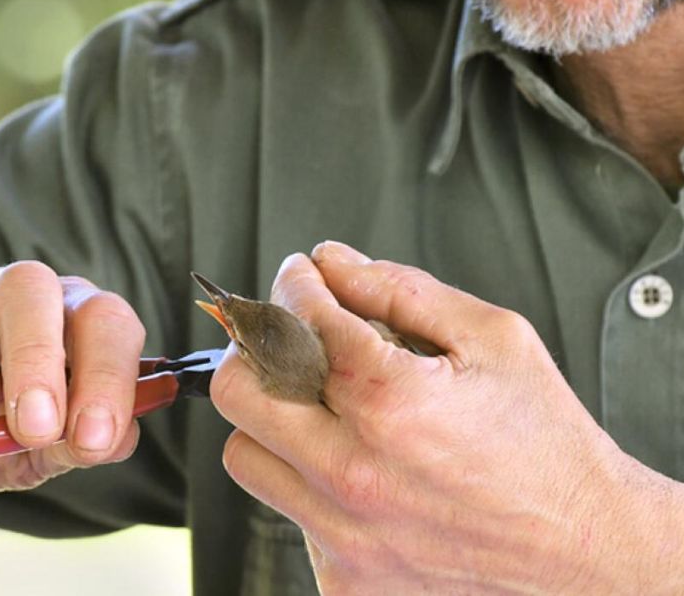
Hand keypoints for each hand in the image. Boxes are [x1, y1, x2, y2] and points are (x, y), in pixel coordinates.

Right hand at [0, 261, 144, 490]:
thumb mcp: (36, 450)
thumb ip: (71, 445)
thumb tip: (110, 441)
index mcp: (69, 316)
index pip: (105, 320)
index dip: (107, 374)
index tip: (93, 438)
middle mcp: (13, 293)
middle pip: (30, 285)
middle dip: (36, 359)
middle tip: (34, 429)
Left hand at [211, 241, 674, 592]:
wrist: (587, 556)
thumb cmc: (548, 449)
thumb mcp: (493, 340)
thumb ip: (401, 290)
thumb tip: (333, 262)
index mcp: (392, 402)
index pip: (297, 318)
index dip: (293, 283)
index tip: (299, 277)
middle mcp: (355, 473)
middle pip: (238, 390)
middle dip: (257, 349)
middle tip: (285, 340)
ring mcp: (343, 533)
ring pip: (245, 455)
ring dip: (273, 420)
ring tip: (321, 410)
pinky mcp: (344, 577)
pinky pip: (285, 512)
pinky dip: (306, 481)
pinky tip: (353, 469)